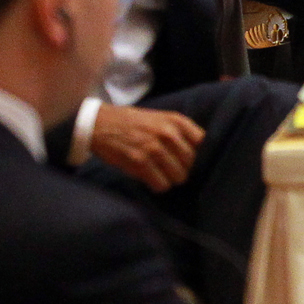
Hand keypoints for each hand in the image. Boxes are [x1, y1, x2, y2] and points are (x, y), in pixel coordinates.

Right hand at [89, 105, 204, 192]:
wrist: (100, 124)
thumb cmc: (133, 123)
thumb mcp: (161, 118)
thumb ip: (181, 131)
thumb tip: (201, 153)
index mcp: (175, 120)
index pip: (202, 142)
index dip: (198, 153)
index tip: (188, 157)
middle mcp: (168, 133)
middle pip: (191, 162)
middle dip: (183, 168)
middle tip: (172, 168)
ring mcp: (154, 148)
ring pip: (179, 176)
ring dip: (171, 179)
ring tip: (162, 174)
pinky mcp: (140, 162)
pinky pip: (162, 184)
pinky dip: (158, 185)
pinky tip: (152, 179)